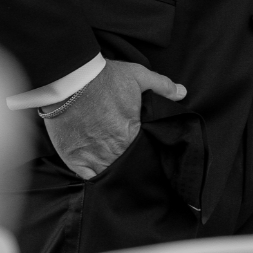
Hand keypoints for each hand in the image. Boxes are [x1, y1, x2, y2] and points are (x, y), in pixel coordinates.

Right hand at [43, 61, 185, 179]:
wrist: (70, 79)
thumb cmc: (104, 78)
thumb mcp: (138, 76)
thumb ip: (162, 86)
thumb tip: (182, 93)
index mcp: (131, 134)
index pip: (143, 154)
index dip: (145, 155)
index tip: (145, 155)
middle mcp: (113, 150)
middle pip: (126, 167)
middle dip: (130, 166)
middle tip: (131, 164)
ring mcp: (92, 156)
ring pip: (108, 174)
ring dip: (113, 172)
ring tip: (117, 173)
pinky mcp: (72, 157)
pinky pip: (86, 176)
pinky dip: (92, 176)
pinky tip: (97, 172)